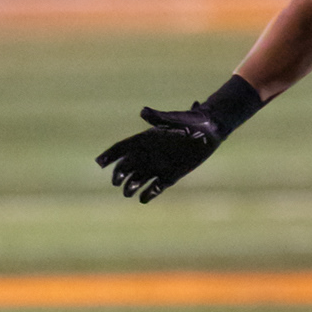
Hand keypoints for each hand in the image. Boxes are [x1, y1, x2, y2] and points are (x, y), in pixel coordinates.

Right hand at [96, 103, 224, 202]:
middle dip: (118, 175)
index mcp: (145, 139)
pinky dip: (149, 194)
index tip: (100, 163)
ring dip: (131, 186)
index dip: (109, 156)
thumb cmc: (192, 120)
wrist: (211, 130)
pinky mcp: (171, 176)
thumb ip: (159, 118)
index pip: (121, 148)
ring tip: (129, 192)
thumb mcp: (175, 119)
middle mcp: (148, 154)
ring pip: (138, 179)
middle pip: (126, 167)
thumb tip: (143, 112)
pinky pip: (156, 188)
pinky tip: (144, 199)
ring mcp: (158, 166)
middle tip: (117, 181)